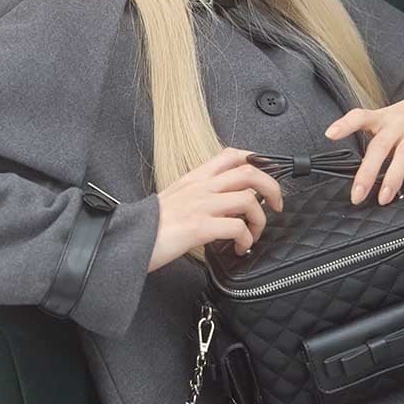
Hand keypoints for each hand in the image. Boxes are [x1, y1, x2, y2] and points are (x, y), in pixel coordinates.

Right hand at [148, 147, 284, 271]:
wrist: (126, 239)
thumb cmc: (150, 225)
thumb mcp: (174, 199)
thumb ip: (198, 194)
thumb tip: (225, 203)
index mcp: (194, 178)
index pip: (231, 155)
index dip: (257, 162)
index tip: (265, 178)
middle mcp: (200, 187)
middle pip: (249, 172)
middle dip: (272, 187)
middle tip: (277, 205)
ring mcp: (200, 205)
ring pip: (248, 200)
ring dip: (260, 220)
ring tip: (253, 234)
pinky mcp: (198, 227)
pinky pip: (237, 227)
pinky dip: (246, 239)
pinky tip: (239, 248)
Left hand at [323, 83, 403, 204]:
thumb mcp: (387, 120)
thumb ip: (374, 141)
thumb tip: (359, 173)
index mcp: (383, 119)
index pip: (361, 117)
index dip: (345, 124)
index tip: (330, 134)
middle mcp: (399, 124)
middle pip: (380, 145)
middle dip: (367, 172)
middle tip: (357, 194)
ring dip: (394, 177)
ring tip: (384, 198)